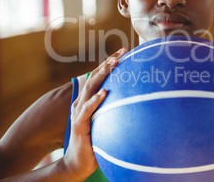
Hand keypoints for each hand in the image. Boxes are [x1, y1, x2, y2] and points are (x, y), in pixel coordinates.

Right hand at [61, 48, 126, 179]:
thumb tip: (134, 100)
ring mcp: (79, 112)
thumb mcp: (106, 121)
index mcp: (88, 99)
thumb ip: (114, 109)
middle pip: (95, 77)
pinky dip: (95, 100)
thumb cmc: (95, 141)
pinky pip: (87, 110)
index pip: (99, 77)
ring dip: (102, 75)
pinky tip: (104, 92)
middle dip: (108, 63)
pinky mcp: (78, 125)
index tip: (124, 51)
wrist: (78, 162)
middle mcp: (82, 102)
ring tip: (114, 63)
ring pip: (90, 88)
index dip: (109, 63)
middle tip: (121, 52)